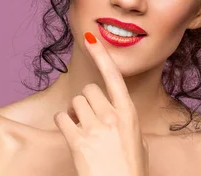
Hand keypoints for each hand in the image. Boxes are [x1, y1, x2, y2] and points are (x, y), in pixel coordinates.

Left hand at [53, 32, 148, 175]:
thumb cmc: (131, 172)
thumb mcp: (138, 143)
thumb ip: (126, 124)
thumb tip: (117, 117)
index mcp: (128, 114)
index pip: (114, 77)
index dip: (102, 55)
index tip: (91, 38)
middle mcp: (111, 117)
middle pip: (89, 90)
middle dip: (86, 101)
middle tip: (88, 118)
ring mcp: (94, 129)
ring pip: (74, 102)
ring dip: (74, 112)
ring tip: (81, 129)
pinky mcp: (77, 141)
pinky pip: (61, 119)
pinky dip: (63, 123)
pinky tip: (71, 134)